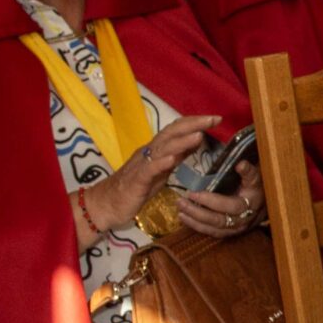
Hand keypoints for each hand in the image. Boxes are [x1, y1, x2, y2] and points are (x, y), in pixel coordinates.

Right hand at [84, 113, 220, 230]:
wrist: (106, 204)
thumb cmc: (136, 187)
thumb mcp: (163, 169)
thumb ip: (178, 155)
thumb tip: (197, 140)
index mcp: (156, 150)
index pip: (176, 130)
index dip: (195, 123)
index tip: (215, 119)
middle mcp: (149, 152)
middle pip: (171, 133)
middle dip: (193, 125)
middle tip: (213, 119)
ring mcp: (142, 165)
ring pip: (162, 149)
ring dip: (181, 141)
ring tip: (199, 135)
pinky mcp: (136, 180)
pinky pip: (149, 170)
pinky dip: (160, 163)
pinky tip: (172, 159)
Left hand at [177, 156, 264, 238]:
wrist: (264, 205)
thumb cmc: (257, 188)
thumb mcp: (256, 177)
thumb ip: (248, 171)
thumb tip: (240, 164)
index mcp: (250, 205)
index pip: (229, 206)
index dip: (210, 201)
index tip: (192, 192)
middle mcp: (243, 220)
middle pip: (218, 220)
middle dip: (197, 212)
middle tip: (180, 202)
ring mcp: (236, 229)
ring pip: (213, 229)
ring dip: (194, 221)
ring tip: (179, 211)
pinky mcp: (229, 233)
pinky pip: (212, 233)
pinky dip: (197, 227)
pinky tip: (185, 219)